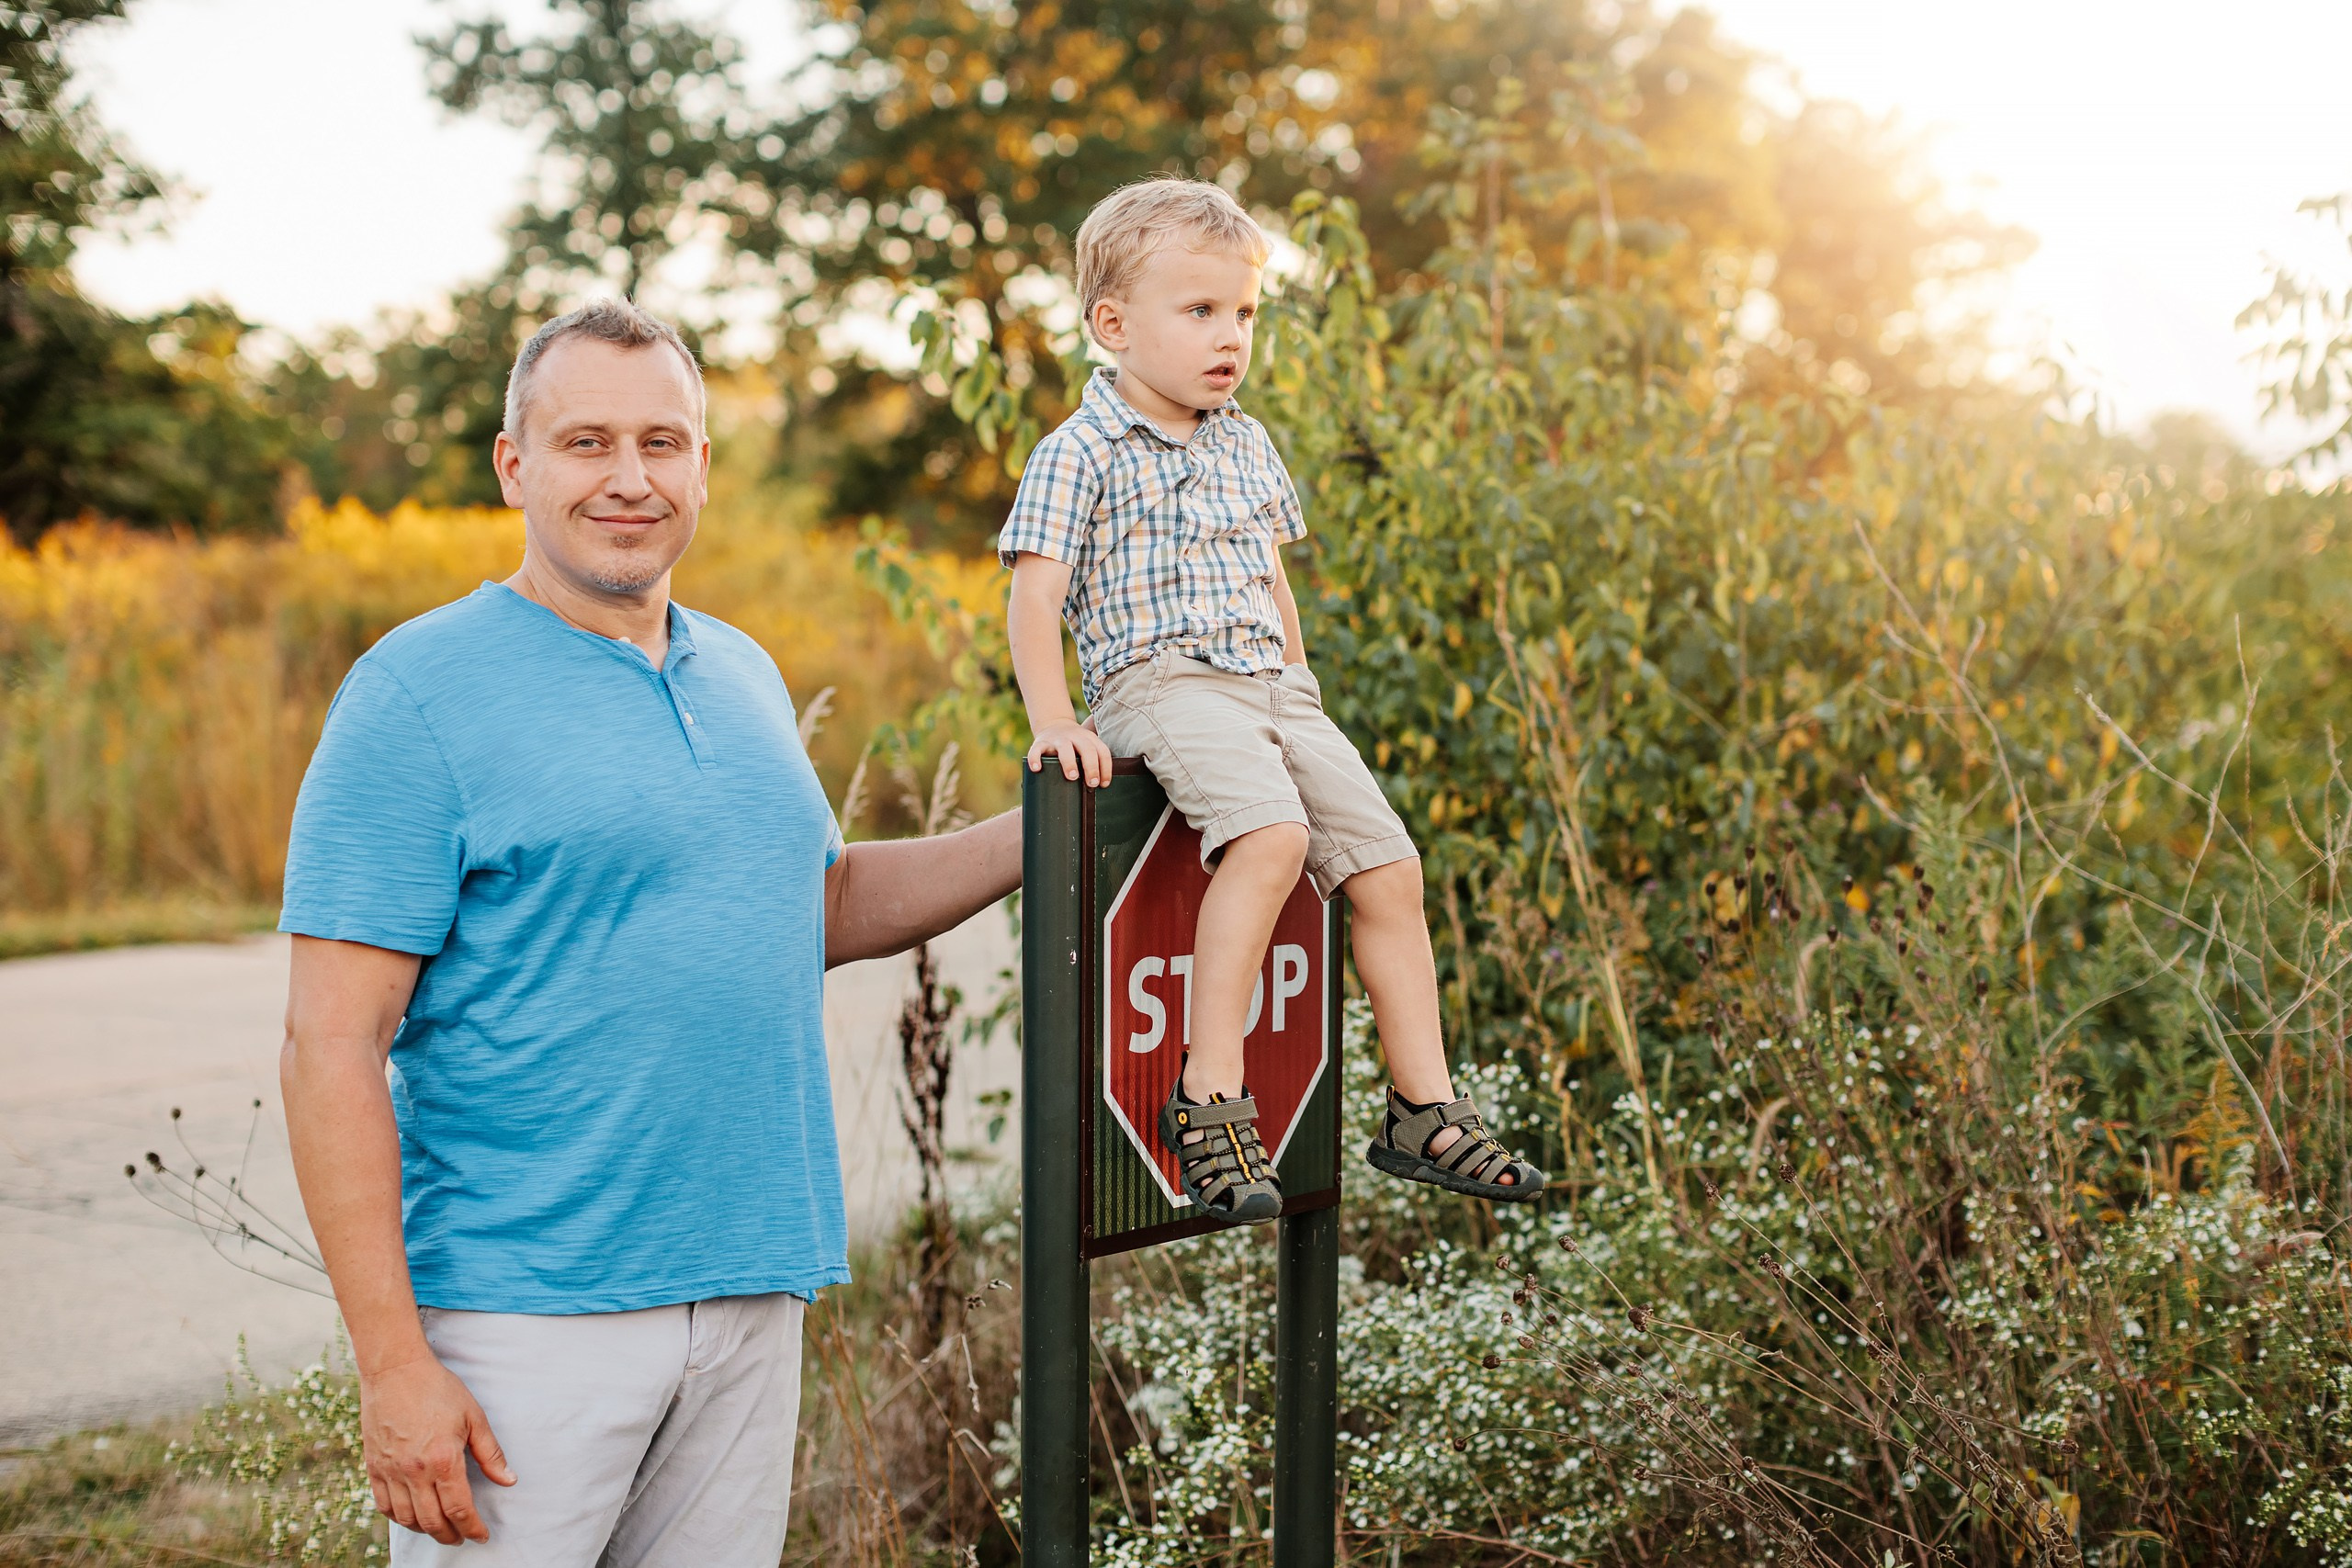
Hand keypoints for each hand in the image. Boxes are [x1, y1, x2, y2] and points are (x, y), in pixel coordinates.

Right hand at [361, 1350, 514, 1544]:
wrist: (395, 1370)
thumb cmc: (438, 1389)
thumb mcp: (474, 1417)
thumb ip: (490, 1453)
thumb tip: (508, 1480)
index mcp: (443, 1459)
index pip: (459, 1509)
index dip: (472, 1528)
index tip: (481, 1536)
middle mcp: (414, 1471)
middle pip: (433, 1521)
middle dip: (451, 1535)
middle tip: (462, 1536)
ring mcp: (390, 1471)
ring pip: (407, 1519)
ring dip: (426, 1530)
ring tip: (440, 1528)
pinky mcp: (373, 1467)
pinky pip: (384, 1506)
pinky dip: (400, 1518)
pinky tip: (412, 1516)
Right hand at [1026, 719, 1112, 786]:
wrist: (1054, 723)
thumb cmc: (1074, 745)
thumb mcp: (1086, 746)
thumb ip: (1093, 760)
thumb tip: (1098, 788)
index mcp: (1089, 739)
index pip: (1102, 752)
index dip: (1106, 768)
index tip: (1103, 784)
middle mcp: (1075, 737)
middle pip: (1087, 749)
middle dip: (1091, 767)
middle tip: (1092, 783)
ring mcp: (1057, 739)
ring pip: (1065, 748)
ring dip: (1070, 763)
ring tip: (1072, 777)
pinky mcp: (1040, 742)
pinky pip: (1037, 750)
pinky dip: (1035, 759)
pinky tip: (1037, 769)